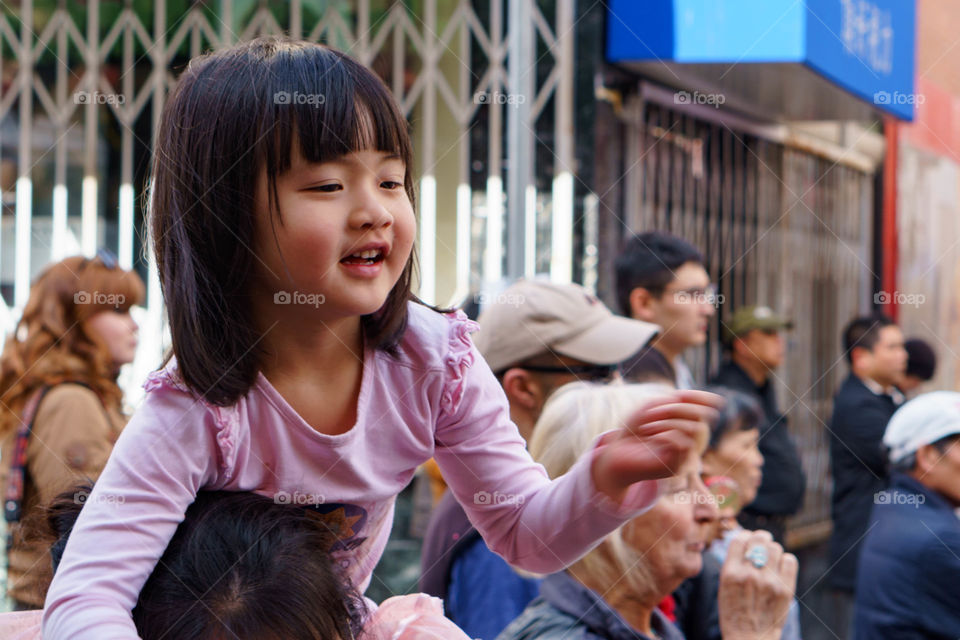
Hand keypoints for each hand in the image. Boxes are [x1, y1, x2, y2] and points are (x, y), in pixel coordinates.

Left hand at [591, 390, 720, 501]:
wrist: (615, 454)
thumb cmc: (633, 430)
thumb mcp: (652, 407)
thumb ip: (677, 400)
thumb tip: (709, 399)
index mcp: (683, 425)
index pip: (701, 407)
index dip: (700, 396)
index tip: (694, 393)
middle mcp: (688, 440)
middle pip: (698, 416)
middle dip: (674, 408)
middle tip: (651, 412)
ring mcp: (684, 455)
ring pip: (694, 428)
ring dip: (667, 421)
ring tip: (646, 426)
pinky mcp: (677, 466)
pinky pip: (685, 443)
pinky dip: (667, 434)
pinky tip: (651, 437)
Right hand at [718, 530, 797, 639]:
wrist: (749, 638)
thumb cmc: (734, 612)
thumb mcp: (724, 586)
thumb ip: (733, 564)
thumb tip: (747, 541)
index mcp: (730, 573)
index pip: (740, 539)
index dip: (745, 536)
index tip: (748, 539)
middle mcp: (750, 575)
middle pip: (760, 539)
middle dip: (761, 538)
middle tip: (762, 542)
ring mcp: (769, 582)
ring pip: (776, 548)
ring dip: (773, 551)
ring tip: (770, 560)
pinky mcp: (785, 590)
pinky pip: (790, 561)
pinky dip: (785, 561)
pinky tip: (780, 569)